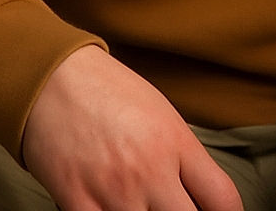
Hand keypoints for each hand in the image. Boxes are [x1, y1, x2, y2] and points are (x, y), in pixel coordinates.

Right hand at [22, 45, 243, 210]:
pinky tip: (108, 209)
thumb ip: (181, 156)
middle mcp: (151, 170)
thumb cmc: (108, 91)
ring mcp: (115, 190)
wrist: (52, 78)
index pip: (222, 199)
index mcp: (176, 142)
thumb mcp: (159, 113)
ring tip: (141, 206)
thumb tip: (200, 195)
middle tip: (172, 208)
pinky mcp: (78, 202)